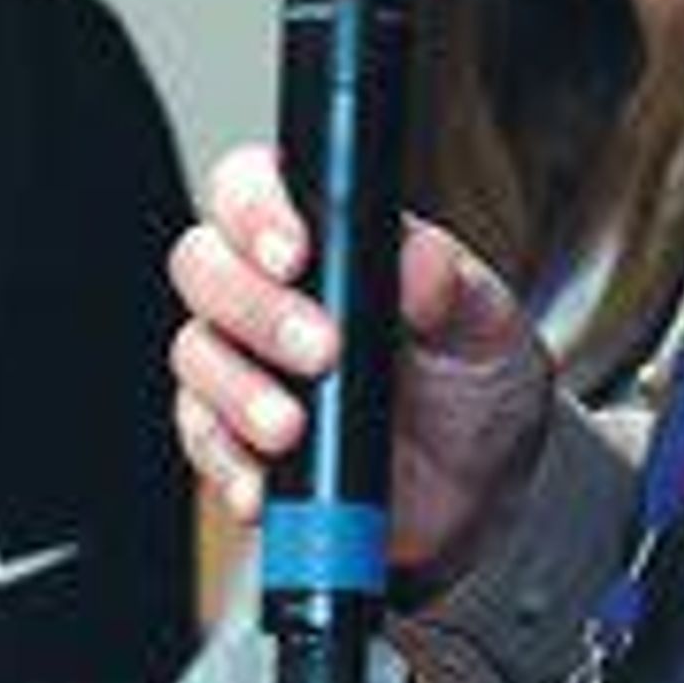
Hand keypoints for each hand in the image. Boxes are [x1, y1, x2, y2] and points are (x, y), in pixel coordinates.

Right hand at [166, 144, 553, 591]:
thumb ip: (455, 287)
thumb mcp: (487, 329)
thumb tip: (420, 258)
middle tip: (322, 350)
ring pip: (195, 352)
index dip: (256, 209)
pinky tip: (263, 483)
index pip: (254, 187)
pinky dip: (228, 463)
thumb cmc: (475, 387)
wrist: (477, 495)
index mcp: (322, 236)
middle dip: (255, 308)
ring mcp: (242, 364)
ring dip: (238, 391)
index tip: (295, 254)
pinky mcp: (233, 439)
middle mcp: (266, 290)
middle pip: (204, 265)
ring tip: (291, 427)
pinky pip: (202, 441)